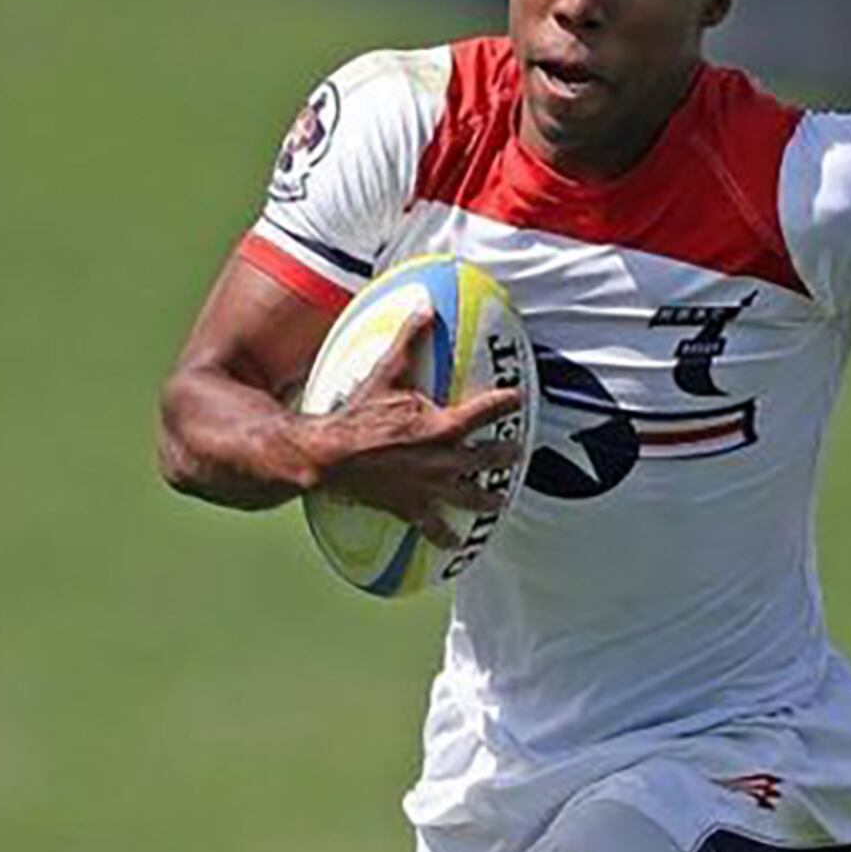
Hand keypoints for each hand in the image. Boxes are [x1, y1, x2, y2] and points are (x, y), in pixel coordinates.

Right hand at [293, 302, 523, 549]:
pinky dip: (445, 537)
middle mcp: (443, 461)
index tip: (520, 397)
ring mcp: (429, 488)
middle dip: (505, 455)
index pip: (485, 411)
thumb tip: (426, 305)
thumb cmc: (358, 414)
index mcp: (442, 427)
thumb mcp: (385, 373)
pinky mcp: (411, 508)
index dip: (505, 402)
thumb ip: (409, 339)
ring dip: (487, 498)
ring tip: (501, 500)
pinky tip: (457, 546)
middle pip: (485, 459)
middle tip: (520, 453)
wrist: (330, 457)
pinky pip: (433, 527)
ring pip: (468, 496)